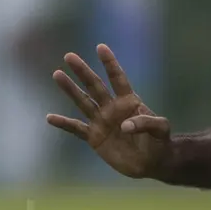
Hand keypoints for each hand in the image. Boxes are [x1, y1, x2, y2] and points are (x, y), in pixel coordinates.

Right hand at [46, 44, 172, 179]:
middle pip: (95, 86)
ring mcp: (102, 122)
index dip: (110, 64)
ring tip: (57, 74)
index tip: (100, 47)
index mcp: (129, 101)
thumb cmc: (159, 142)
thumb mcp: (160, 129)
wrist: (152, 163)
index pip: (118, 79)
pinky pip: (76, 129)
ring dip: (70, 89)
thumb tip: (124, 126)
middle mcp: (112, 108)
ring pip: (83, 102)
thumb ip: (146, 123)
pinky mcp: (95, 138)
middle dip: (83, 71)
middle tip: (69, 56)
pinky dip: (63, 124)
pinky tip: (50, 117)